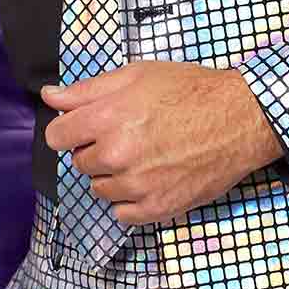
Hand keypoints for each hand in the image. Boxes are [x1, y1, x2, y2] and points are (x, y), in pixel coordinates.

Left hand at [41, 59, 283, 226]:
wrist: (239, 118)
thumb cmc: (189, 91)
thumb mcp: (136, 75)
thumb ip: (87, 90)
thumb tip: (50, 96)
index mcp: (107, 118)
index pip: (57, 137)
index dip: (70, 129)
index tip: (87, 126)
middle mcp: (117, 155)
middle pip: (80, 163)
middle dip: (96, 149)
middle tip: (128, 134)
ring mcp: (137, 185)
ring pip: (100, 188)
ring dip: (113, 175)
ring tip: (144, 154)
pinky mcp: (157, 208)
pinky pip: (122, 212)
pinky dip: (130, 199)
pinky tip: (151, 177)